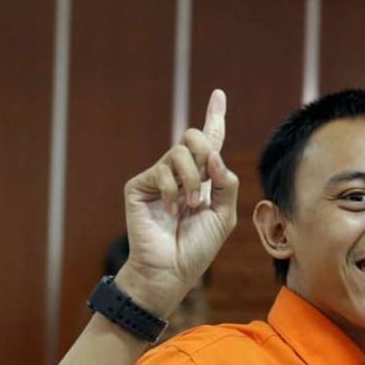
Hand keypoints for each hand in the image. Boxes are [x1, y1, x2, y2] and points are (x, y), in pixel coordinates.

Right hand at [117, 89, 238, 314]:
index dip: (214, 118)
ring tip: (188, 206)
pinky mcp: (139, 186)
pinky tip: (170, 211)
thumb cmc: (197, 248)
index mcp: (202, 179)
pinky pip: (162, 171)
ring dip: (192, 180)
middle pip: (193, 136)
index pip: (210, 143)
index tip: (219, 94)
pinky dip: (172, 192)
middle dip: (205, 152)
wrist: (172, 270)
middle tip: (206, 182)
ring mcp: (158, 178)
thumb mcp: (223, 215)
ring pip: (180, 152)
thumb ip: (225, 183)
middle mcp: (179, 174)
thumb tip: (214, 155)